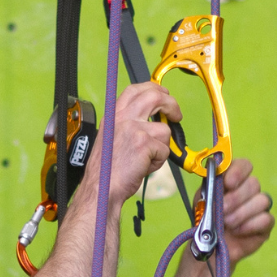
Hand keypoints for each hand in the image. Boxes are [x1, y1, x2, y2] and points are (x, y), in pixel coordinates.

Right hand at [92, 82, 178, 205]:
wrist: (100, 187)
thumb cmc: (105, 169)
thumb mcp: (110, 136)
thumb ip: (127, 124)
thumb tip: (149, 118)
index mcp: (114, 115)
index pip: (136, 90)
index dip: (153, 89)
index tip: (163, 95)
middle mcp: (123, 118)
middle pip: (155, 96)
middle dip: (172, 104)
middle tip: (176, 115)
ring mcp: (134, 129)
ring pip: (165, 130)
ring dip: (161, 147)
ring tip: (146, 158)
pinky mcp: (144, 143)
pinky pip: (164, 150)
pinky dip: (157, 162)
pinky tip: (143, 167)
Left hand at [212, 157, 273, 263]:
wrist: (208, 246)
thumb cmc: (206, 219)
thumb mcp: (202, 200)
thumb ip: (210, 184)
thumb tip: (216, 171)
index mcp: (234, 179)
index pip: (245, 165)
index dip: (238, 171)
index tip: (228, 183)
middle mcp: (249, 190)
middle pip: (254, 183)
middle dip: (236, 198)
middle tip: (222, 211)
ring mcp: (259, 207)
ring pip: (263, 200)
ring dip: (242, 213)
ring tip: (227, 224)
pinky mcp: (265, 225)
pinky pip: (267, 219)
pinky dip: (250, 225)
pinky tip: (238, 231)